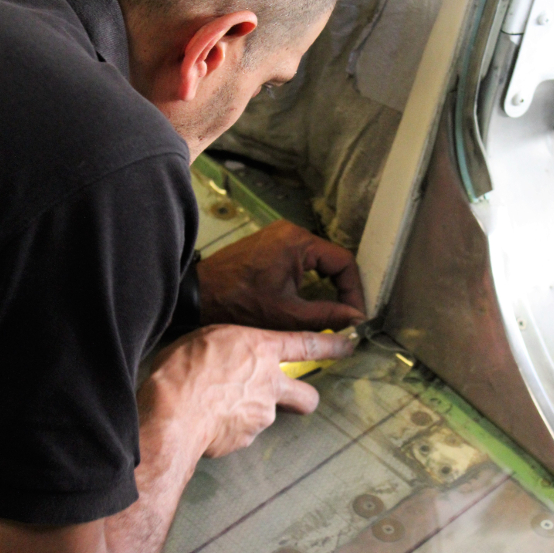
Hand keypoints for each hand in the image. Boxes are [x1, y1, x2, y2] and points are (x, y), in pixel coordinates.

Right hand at [139, 324, 353, 458]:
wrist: (174, 416)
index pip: (309, 344)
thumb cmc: (182, 371)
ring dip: (250, 413)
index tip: (349, 345)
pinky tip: (208, 422)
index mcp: (261, 350)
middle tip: (288, 398)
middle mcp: (270, 383)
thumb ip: (227, 346)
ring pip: (266, 415)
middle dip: (304, 398)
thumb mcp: (204, 338)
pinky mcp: (247, 439)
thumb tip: (225, 354)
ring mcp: (262, 414)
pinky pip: (243, 433)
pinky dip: (230, 429)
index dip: (333, 345)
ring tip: (217, 407)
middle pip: (307, 396)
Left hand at [197, 220, 365, 330]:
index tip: (356, 315)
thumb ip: (327, 316)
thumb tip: (355, 320)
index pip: (343, 262)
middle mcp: (290, 233)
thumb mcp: (288, 314)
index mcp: (298, 242)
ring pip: (318, 263)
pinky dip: (310, 283)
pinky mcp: (269, 247)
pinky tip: (310, 304)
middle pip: (332, 261)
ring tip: (332, 314)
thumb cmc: (237, 303)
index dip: (354, 291)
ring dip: (326, 288)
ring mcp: (278, 238)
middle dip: (342, 291)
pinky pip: (301, 262)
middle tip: (348, 317)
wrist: (198, 296)